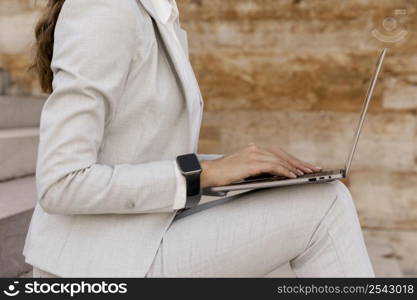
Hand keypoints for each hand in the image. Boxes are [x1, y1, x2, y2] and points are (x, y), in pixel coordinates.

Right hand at [200, 143, 321, 187]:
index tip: (306, 166)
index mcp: (254, 149)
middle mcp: (255, 149)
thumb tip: (276, 177)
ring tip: (307, 174)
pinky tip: (293, 176)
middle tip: (314, 169)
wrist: (208, 173)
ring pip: (280, 159)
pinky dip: (285, 171)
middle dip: (299, 162)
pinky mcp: (251, 162)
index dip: (293, 159)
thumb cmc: (224, 175)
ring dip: (295, 167)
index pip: (278, 153)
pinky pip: (273, 166)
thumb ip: (258, 169)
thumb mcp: (243, 170)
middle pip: (282, 154)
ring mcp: (253, 154)